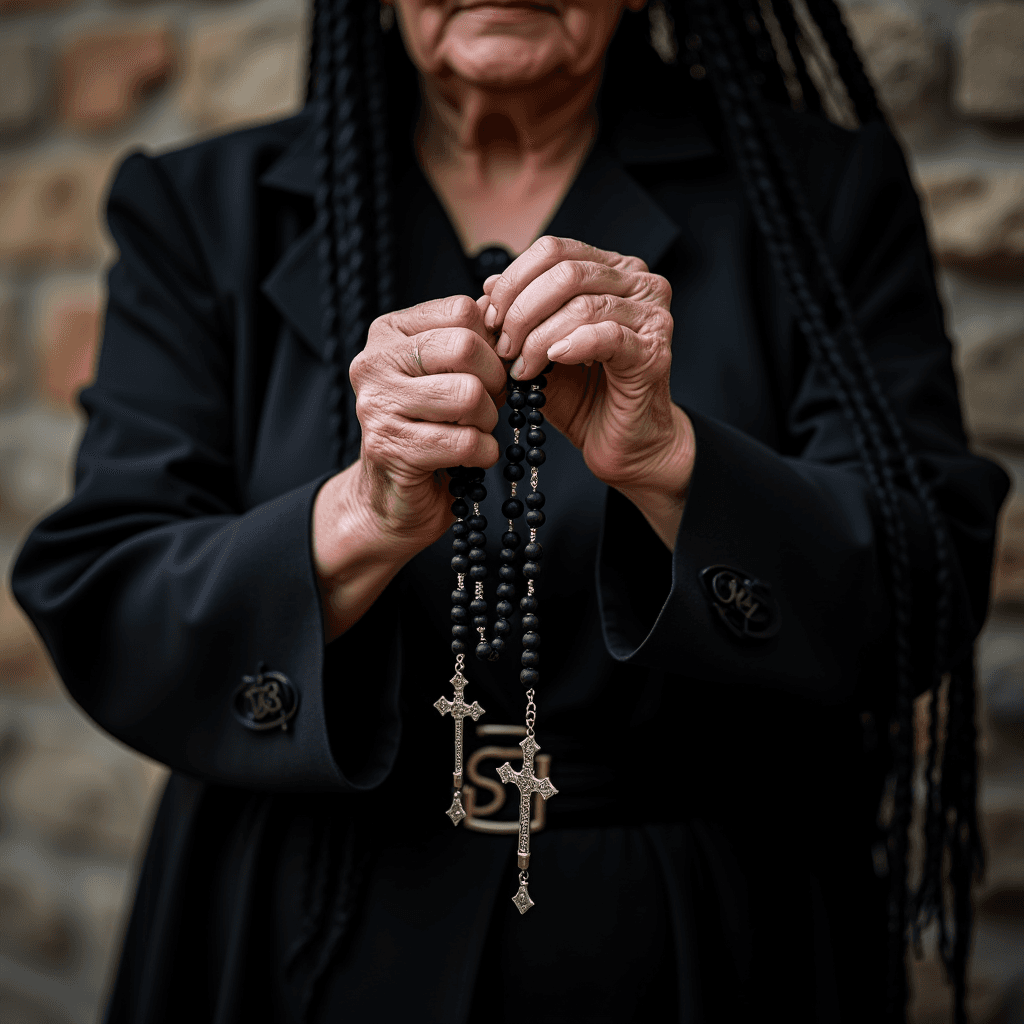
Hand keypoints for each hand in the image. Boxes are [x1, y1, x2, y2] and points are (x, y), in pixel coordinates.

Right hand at [312, 295, 503, 638]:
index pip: (463, 310)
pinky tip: (471, 460)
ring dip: (488, 422)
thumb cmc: (432, 431)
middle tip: (487, 407)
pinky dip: (484, 454)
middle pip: (466, 346)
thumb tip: (510, 310)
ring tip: (474, 433)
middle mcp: (374, 361)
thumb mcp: (448, 375)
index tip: (489, 374)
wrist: (394, 500)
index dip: (493, 344)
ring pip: (469, 395)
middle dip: (494, 382)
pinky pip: (465, 442)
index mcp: (389, 332)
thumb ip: (473, 341)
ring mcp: (377, 405)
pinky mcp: (390, 448)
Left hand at [484, 236, 693, 544]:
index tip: (491, 319)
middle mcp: (640, 284)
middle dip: (522, 310)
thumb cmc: (586, 399)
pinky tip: (552, 362)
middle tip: (503, 348)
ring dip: (539, 337)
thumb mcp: (541, 351)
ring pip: (582, 303)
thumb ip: (520, 316)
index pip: (555, 249)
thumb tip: (488, 285)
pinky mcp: (653, 352)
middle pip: (566, 272)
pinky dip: (570, 346)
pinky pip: (607, 336)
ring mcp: (652, 316)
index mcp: (613, 271)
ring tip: (522, 368)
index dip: (514, 280)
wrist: (625, 447)